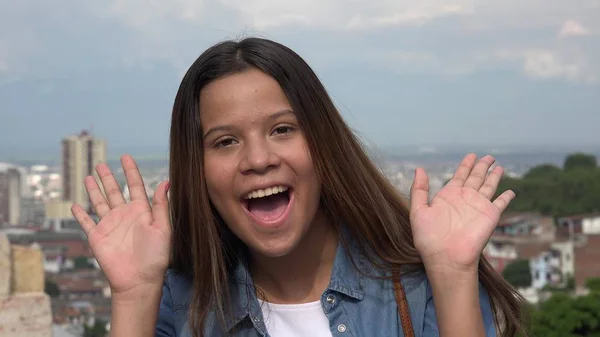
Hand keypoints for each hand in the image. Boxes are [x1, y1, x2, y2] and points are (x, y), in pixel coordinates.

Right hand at [71, 155, 170, 297]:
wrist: (139, 280)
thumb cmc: (156, 256)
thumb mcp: (162, 228)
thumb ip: (161, 205)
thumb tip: (166, 181)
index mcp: (141, 212)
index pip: (135, 186)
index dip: (130, 172)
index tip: (126, 157)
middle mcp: (124, 216)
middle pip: (115, 191)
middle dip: (108, 177)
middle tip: (101, 163)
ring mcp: (110, 226)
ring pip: (99, 203)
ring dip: (94, 190)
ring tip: (90, 176)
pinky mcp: (97, 237)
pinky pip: (87, 223)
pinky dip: (80, 215)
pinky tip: (75, 206)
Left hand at [409, 154, 513, 273]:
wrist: (446, 257)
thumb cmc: (429, 238)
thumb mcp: (418, 211)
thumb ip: (419, 190)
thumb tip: (419, 169)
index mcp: (448, 196)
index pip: (459, 175)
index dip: (465, 165)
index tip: (471, 155)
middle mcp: (465, 199)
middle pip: (476, 177)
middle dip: (482, 166)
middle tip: (488, 157)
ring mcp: (478, 206)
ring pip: (489, 186)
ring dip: (494, 176)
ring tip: (498, 166)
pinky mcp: (490, 215)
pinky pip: (501, 203)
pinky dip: (506, 197)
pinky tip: (510, 191)